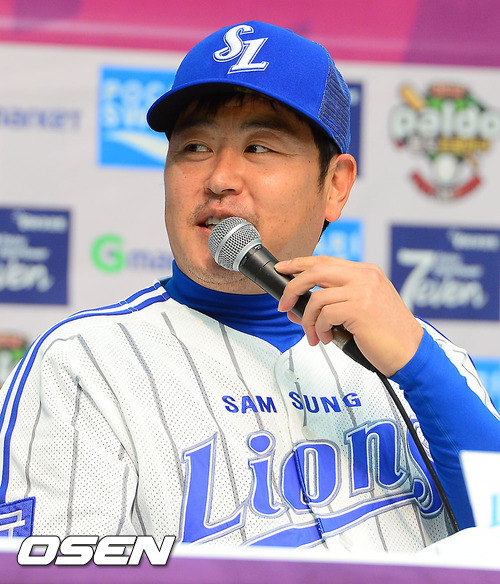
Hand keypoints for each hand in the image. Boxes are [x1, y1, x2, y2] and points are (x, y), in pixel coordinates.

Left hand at [275, 255, 422, 376]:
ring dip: (308, 320)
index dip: (300, 263)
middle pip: (316, 271)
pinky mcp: (359, 309)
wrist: (411, 352)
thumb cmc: (387, 335)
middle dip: (293, 288)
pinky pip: (324, 315)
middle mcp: (365, 277)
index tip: (283, 268)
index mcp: (366, 272)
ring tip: (314, 335)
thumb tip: (296, 307)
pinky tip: (327, 338)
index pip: (325, 260)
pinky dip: (319, 329)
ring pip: (316, 298)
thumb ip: (331, 304)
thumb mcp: (359, 311)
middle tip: (284, 305)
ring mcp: (363, 291)